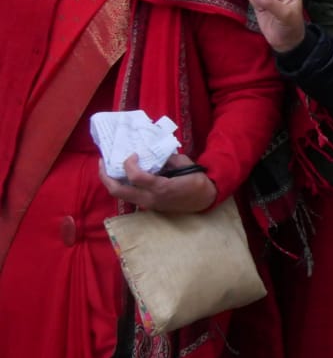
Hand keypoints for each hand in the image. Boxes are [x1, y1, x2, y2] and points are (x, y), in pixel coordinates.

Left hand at [100, 154, 216, 213]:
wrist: (204, 200)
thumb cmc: (196, 181)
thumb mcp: (184, 164)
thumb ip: (167, 158)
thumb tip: (152, 151)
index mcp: (160, 187)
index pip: (135, 177)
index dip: (129, 163)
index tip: (134, 154)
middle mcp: (149, 198)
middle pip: (118, 191)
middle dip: (105, 176)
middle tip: (102, 162)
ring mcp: (148, 204)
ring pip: (120, 195)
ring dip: (111, 182)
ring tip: (107, 168)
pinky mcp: (148, 206)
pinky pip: (129, 196)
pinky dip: (122, 185)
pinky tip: (123, 175)